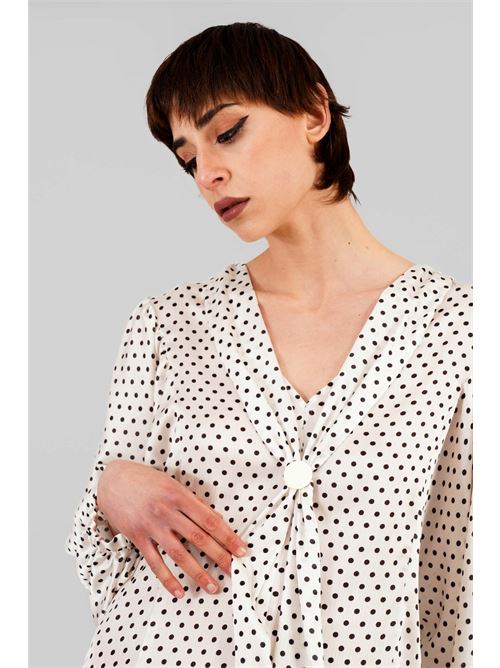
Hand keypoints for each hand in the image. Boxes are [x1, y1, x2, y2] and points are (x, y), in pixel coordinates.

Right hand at [96, 460, 248, 598]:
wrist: (113, 480)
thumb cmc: (146, 480)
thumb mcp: (172, 484)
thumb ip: (192, 502)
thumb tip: (215, 520)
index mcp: (178, 495)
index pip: (209, 520)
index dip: (228, 536)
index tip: (242, 549)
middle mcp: (166, 511)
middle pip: (198, 538)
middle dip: (219, 555)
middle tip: (234, 569)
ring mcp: (151, 526)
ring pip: (179, 554)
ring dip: (198, 573)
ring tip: (213, 586)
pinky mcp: (137, 538)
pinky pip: (155, 563)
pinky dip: (168, 579)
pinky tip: (180, 592)